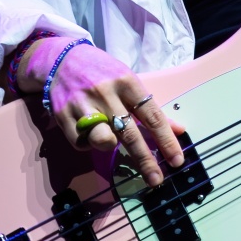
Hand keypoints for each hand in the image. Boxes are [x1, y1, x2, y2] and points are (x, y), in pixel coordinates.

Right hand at [26, 40, 186, 186]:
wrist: (62, 60)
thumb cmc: (103, 73)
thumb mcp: (129, 82)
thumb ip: (150, 107)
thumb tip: (178, 130)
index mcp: (127, 82)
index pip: (151, 115)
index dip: (165, 140)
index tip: (176, 160)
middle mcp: (106, 93)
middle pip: (130, 133)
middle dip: (145, 160)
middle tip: (157, 180)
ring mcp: (83, 104)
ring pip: (103, 140)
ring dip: (110, 145)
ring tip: (109, 138)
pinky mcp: (64, 115)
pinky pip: (82, 143)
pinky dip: (88, 143)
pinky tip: (89, 130)